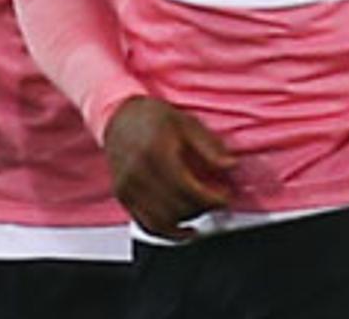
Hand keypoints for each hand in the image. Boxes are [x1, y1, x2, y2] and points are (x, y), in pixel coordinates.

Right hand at [103, 96, 234, 239]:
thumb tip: (230, 166)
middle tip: (216, 201)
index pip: (188, 189)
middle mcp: (137, 171)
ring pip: (163, 221)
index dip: (211, 199)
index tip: (225, 197)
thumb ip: (209, 147)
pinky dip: (168, 233)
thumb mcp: (185, 123)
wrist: (117, 116)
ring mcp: (127, 186)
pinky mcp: (123, 196)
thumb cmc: (151, 117)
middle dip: (203, 209)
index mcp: (154, 151)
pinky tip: (183, 230)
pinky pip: (147, 225)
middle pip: (177, 207)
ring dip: (187, 221)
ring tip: (201, 211)